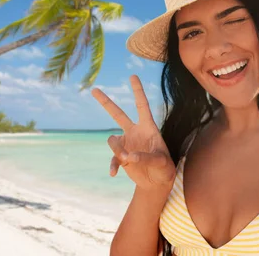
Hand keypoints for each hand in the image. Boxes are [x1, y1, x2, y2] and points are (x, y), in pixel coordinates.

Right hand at [91, 75, 175, 191]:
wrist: (157, 182)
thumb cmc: (164, 169)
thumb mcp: (161, 162)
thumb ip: (146, 157)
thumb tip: (129, 156)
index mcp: (148, 128)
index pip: (142, 106)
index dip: (138, 91)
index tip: (132, 76)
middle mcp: (135, 132)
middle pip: (118, 114)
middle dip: (105, 102)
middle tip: (94, 89)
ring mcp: (127, 143)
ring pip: (112, 140)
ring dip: (118, 150)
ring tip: (128, 160)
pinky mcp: (121, 156)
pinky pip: (113, 158)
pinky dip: (113, 165)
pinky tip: (114, 173)